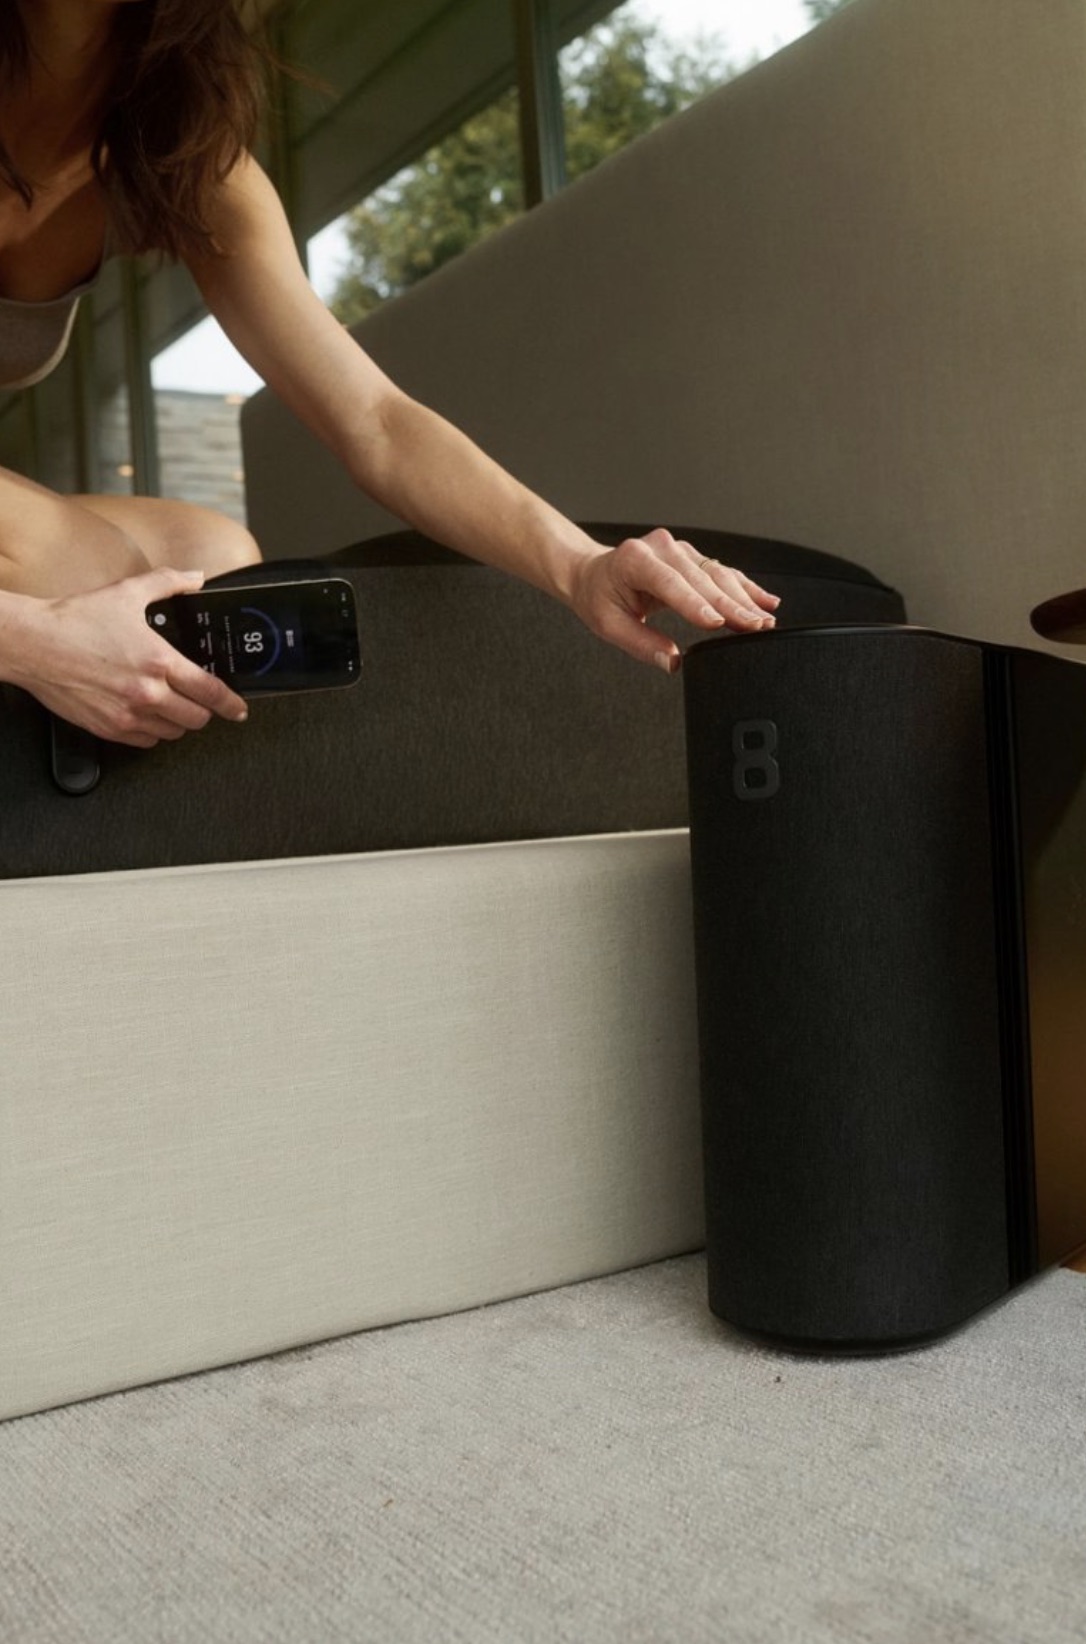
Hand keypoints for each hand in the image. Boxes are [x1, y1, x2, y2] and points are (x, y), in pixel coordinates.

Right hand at [3, 566, 249, 746]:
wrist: (33, 644)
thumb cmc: (74, 621)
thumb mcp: (127, 593)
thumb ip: (168, 583)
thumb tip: (195, 577)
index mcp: (159, 661)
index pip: (210, 692)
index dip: (231, 704)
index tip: (238, 709)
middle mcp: (147, 693)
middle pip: (196, 719)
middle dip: (202, 711)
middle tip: (197, 701)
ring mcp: (128, 715)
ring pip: (172, 733)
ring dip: (177, 722)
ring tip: (169, 705)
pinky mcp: (108, 729)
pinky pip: (146, 742)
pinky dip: (151, 732)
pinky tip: (145, 714)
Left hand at [569, 528, 779, 671]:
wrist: (594, 572)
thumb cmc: (598, 596)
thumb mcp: (608, 625)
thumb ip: (641, 644)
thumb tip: (673, 662)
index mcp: (635, 559)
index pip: (671, 582)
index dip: (696, 603)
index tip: (718, 623)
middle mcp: (661, 547)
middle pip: (702, 579)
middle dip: (731, 605)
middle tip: (756, 627)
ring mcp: (679, 549)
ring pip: (717, 574)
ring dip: (744, 598)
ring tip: (765, 620)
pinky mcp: (692, 556)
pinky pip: (721, 571)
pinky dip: (744, 587)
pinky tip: (765, 600)